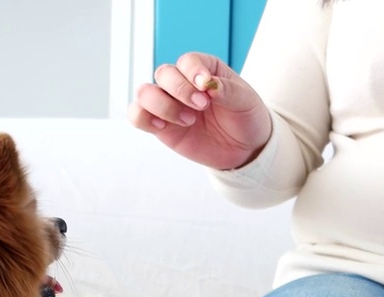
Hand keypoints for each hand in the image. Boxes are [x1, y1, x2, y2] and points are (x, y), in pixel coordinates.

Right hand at [127, 52, 272, 170]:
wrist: (244, 149)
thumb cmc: (246, 118)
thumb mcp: (246, 102)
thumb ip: (227, 90)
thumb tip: (208, 85)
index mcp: (204, 69)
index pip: (188, 61)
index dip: (192, 72)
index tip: (206, 86)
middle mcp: (182, 83)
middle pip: (163, 73)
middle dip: (179, 90)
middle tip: (202, 107)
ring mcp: (169, 104)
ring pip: (144, 92)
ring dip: (162, 105)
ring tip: (188, 121)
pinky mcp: (161, 126)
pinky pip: (137, 116)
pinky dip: (143, 118)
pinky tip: (162, 126)